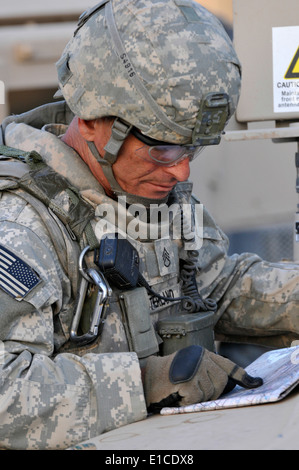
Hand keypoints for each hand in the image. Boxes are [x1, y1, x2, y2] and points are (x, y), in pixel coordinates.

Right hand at [144, 345, 262, 412]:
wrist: (145, 378)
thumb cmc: (166, 376)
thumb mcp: (189, 368)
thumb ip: (207, 371)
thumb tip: (226, 383)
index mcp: (202, 353)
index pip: (227, 365)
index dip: (241, 376)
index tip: (256, 383)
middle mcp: (200, 357)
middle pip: (220, 384)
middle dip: (209, 392)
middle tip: (189, 389)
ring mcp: (195, 367)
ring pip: (209, 393)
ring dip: (196, 397)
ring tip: (180, 389)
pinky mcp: (188, 380)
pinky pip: (197, 399)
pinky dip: (187, 401)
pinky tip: (177, 394)